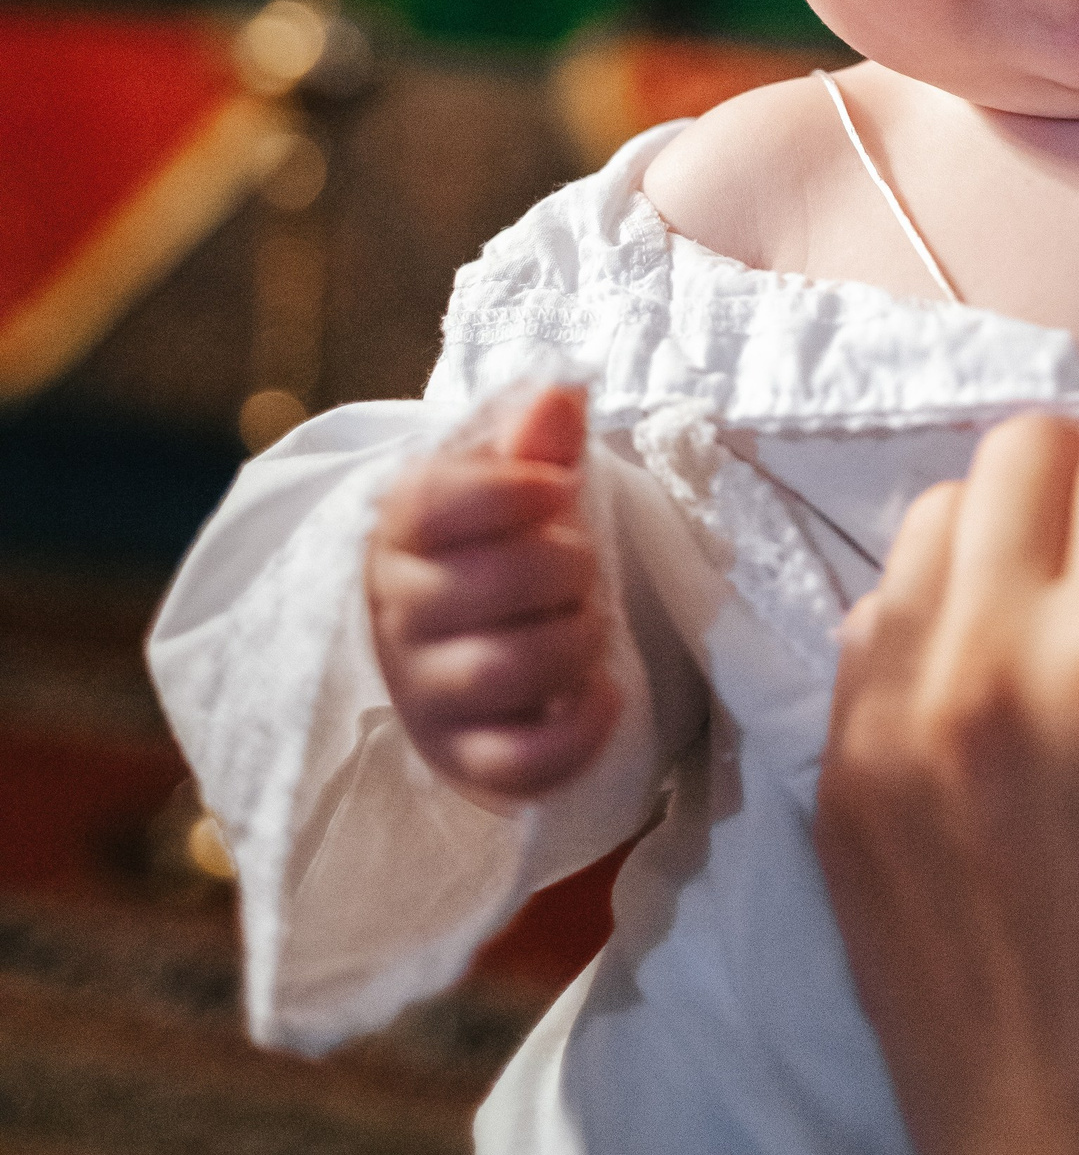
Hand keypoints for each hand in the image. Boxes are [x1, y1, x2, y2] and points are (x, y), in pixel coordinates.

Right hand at [366, 384, 620, 810]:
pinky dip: (577, 731)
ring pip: (503, 670)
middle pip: (486, 585)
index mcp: (400, 532)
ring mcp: (426, 695)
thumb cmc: (494, 550)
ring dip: (575, 640)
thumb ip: (537, 441)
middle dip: (564, 566)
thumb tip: (564, 391)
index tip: (557, 488)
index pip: (434, 504)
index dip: (513, 490)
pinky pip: (518, 763)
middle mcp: (398, 615)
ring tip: (590, 624)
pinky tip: (604, 694)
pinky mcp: (464, 761)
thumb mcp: (512, 486)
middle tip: (581, 565)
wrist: (464, 648)